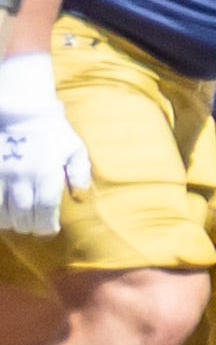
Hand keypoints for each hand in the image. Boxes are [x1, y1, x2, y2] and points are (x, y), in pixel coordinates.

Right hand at [0, 54, 86, 237]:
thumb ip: (79, 173)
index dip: (46, 225)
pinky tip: (4, 212)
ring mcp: (3, 175)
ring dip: (11, 222)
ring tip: (19, 221)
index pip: (45, 208)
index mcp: (46, 172)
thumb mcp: (75, 149)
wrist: (24, 114)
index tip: (50, 229)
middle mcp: (22, 176)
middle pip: (22, 215)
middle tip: (35, 226)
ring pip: (2, 212)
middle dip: (30, 226)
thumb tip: (79, 195)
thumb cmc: (54, 134)